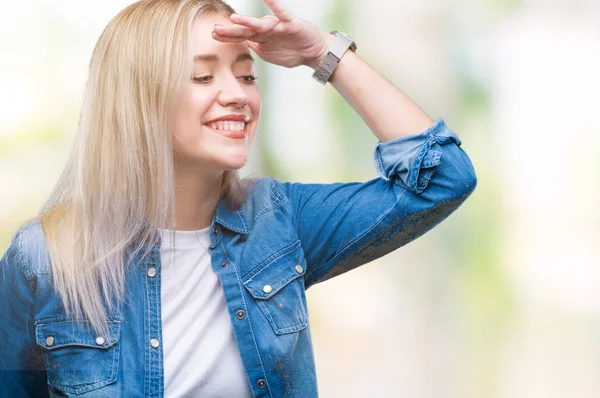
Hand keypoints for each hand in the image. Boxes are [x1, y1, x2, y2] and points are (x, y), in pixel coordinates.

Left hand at [212, 0, 333, 68]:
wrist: (313, 52)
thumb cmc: (292, 52)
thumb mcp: (270, 55)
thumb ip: (257, 49)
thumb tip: (244, 45)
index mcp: (260, 39)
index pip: (240, 37)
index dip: (227, 37)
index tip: (212, 35)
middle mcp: (266, 31)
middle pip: (246, 31)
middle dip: (230, 31)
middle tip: (215, 30)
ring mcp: (278, 27)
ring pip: (260, 24)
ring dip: (247, 22)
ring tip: (234, 19)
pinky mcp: (290, 24)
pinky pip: (282, 14)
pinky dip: (275, 5)